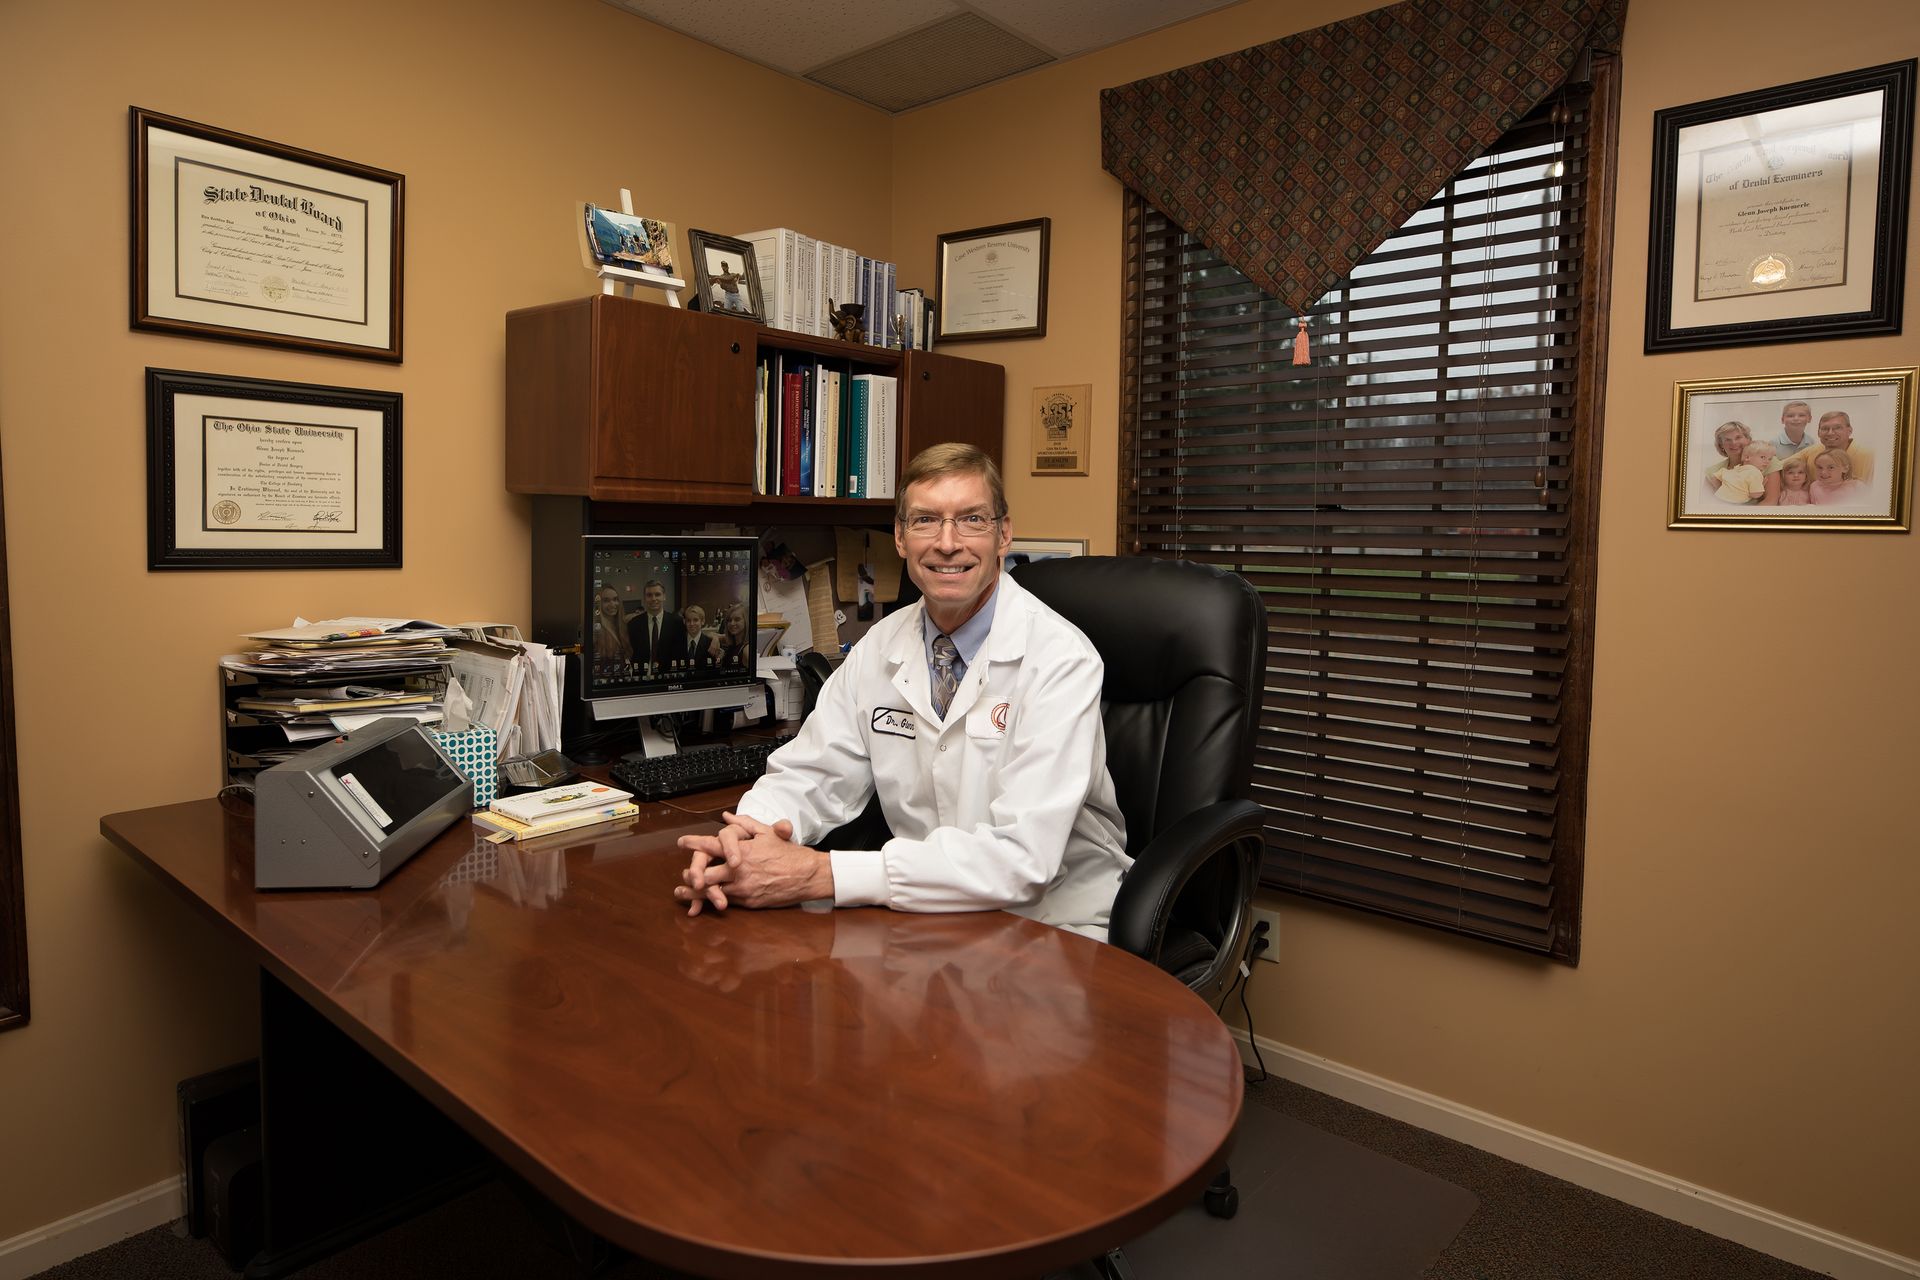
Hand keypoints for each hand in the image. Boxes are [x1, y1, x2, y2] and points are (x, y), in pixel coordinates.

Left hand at [674, 811, 829, 914]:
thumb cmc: (789, 853)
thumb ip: (746, 824)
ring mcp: (742, 888)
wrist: (808, 876)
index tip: (682, 842)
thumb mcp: (769, 833)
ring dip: (695, 893)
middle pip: (705, 874)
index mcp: (742, 850)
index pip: (712, 845)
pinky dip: (713, 901)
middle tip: (682, 877)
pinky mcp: (748, 902)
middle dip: (691, 875)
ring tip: (682, 893)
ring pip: (712, 892)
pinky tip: (704, 902)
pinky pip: (726, 901)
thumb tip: (727, 816)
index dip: (694, 843)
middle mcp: (739, 870)